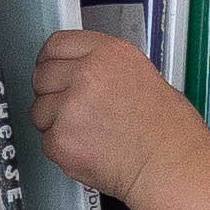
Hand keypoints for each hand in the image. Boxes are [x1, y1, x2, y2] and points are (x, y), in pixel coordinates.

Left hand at [33, 26, 199, 202]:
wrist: (171, 166)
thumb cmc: (169, 131)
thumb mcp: (143, 76)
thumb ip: (106, 70)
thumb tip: (81, 74)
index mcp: (109, 53)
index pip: (57, 44)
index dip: (50, 60)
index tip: (50, 68)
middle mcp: (87, 74)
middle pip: (42, 75)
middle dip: (52, 93)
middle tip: (74, 110)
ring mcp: (70, 107)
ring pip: (39, 110)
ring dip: (55, 123)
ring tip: (89, 135)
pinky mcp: (61, 139)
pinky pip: (46, 141)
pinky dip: (63, 150)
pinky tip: (90, 150)